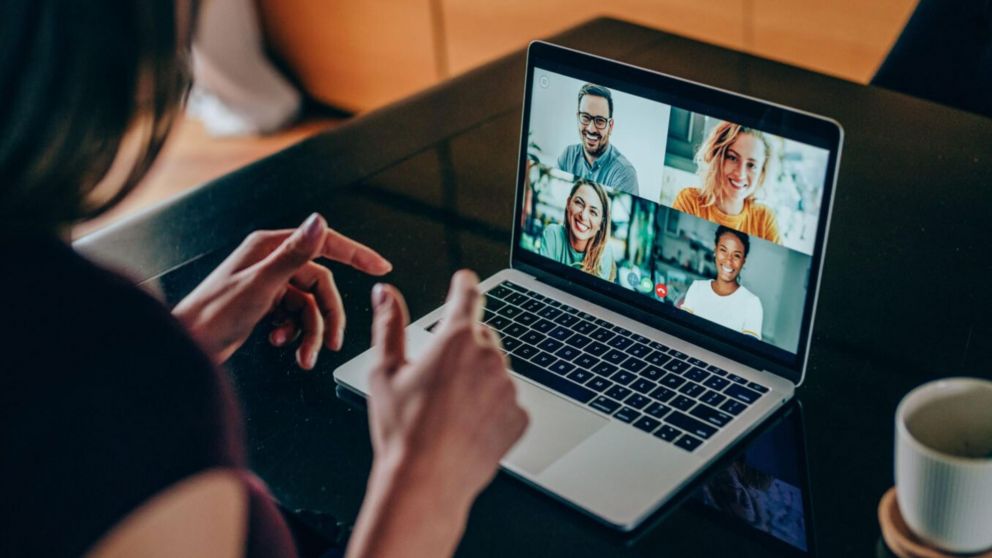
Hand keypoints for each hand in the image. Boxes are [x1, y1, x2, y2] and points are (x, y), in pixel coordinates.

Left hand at [173, 213, 390, 368]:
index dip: (355, 255)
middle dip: (327, 317)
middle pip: (320, 285)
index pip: (324, 244)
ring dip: (309, 333)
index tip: (379, 266)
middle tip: (331, 343)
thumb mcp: (260, 284)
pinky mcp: (264, 304)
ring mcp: (268, 284)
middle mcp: (270, 262)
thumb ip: (293, 254)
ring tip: (303, 355)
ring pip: (309, 306)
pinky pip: (294, 317)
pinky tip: (279, 343)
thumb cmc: (212, 315)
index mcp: (269, 247)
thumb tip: (318, 222)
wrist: (188, 348)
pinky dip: (292, 333)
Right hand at [346, 271, 528, 557]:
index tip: (464, 279)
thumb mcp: (385, 371)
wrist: (426, 481)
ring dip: (477, 380)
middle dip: (463, 348)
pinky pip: (506, 402)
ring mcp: (508, 388)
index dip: (464, 284)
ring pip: (494, 371)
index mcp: (456, 339)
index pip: (467, 296)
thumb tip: (386, 293)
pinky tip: (466, 426)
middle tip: (437, 378)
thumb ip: (389, 325)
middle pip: (480, 337)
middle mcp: (489, 358)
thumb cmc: (402, 430)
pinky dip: (491, 409)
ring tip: (448, 411)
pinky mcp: (519, 417)